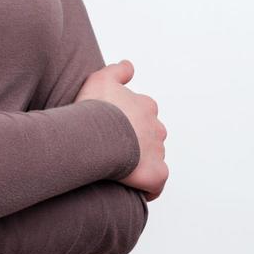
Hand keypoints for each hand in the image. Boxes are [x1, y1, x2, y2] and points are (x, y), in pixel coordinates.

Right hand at [76, 59, 168, 201]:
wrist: (96, 136)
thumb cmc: (95, 108)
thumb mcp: (101, 78)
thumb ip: (118, 70)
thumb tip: (128, 66)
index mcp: (146, 106)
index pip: (144, 114)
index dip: (129, 122)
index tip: (113, 128)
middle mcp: (157, 128)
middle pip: (150, 136)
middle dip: (137, 142)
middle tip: (112, 149)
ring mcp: (158, 151)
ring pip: (153, 159)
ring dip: (140, 163)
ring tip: (117, 168)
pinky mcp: (157, 174)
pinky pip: (156, 183)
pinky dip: (148, 186)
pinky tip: (132, 188)